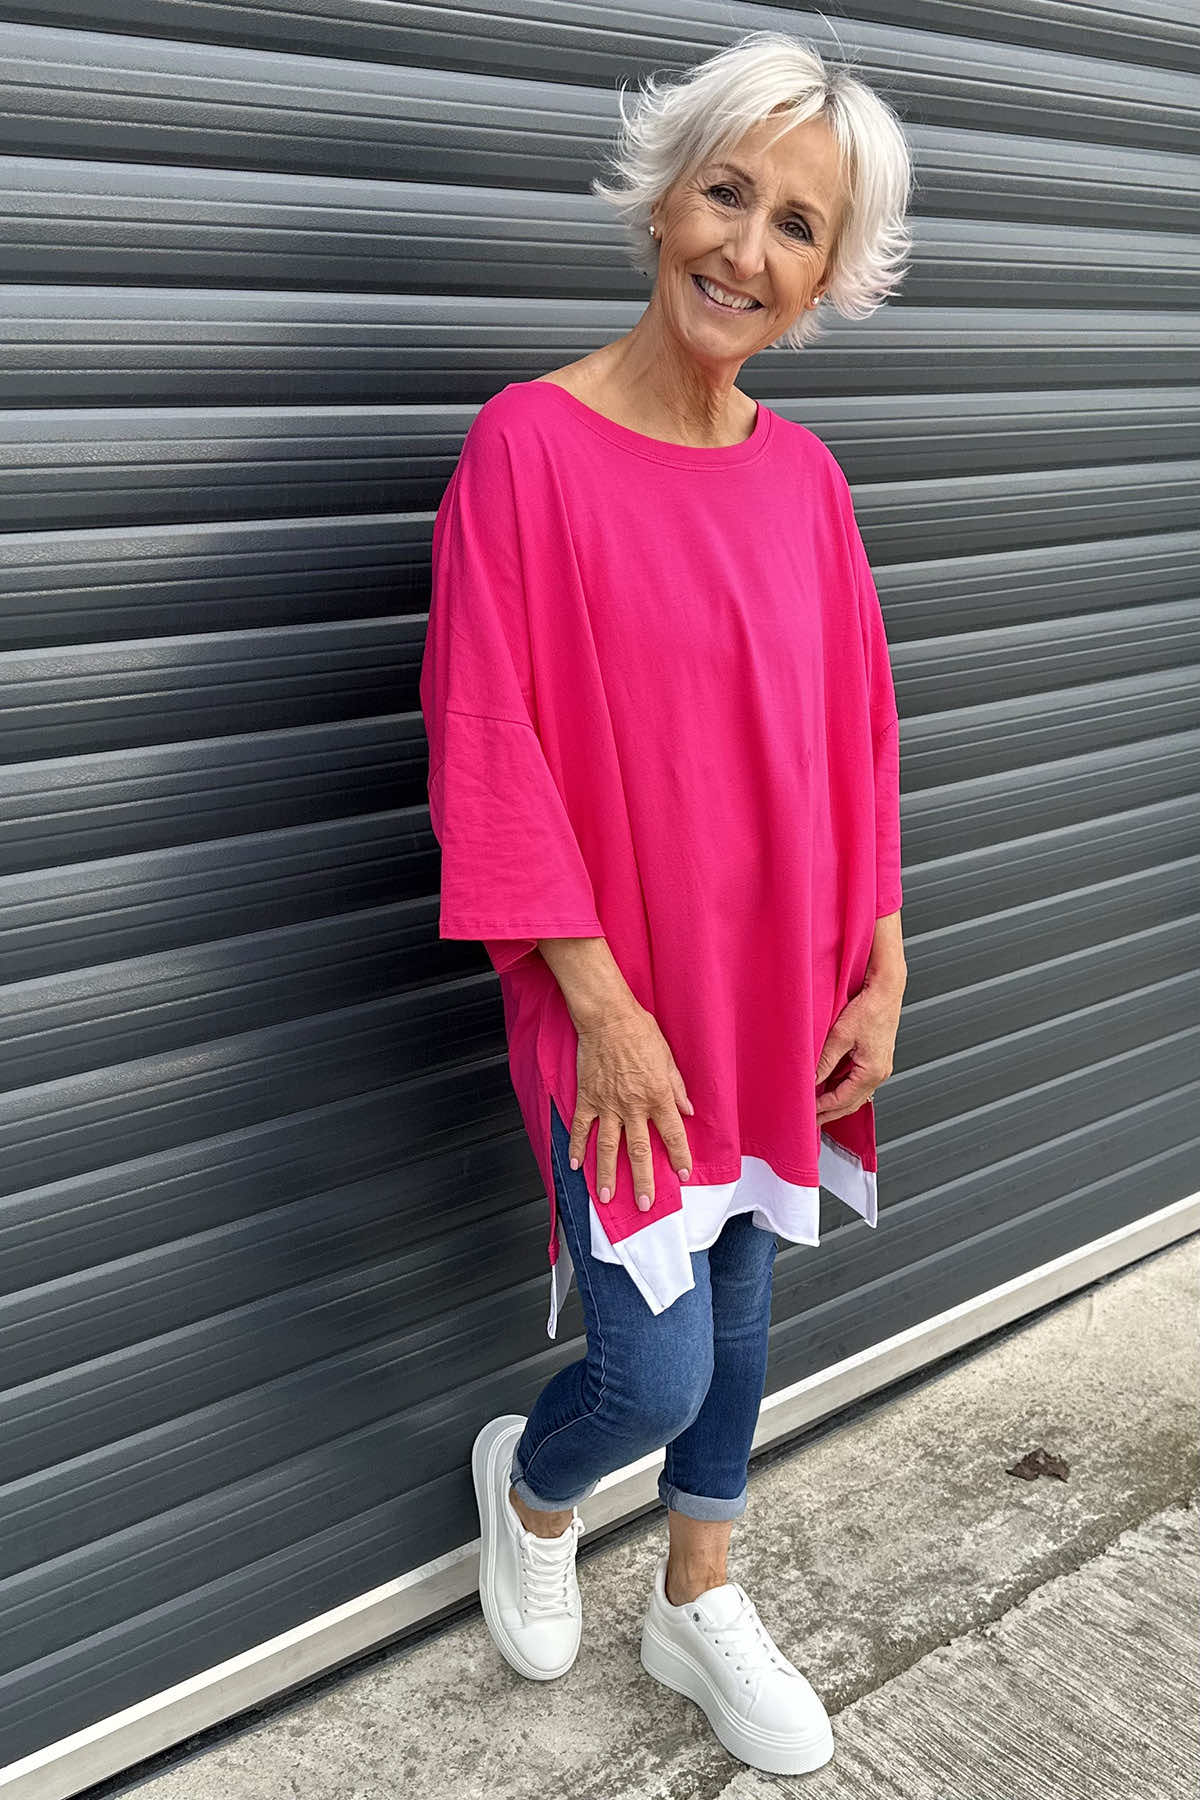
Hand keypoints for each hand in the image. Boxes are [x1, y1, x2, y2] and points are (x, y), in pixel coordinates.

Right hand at [569, 1001, 693, 1210]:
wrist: (607, 1018)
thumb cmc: (639, 1031)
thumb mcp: (667, 1057)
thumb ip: (676, 1087)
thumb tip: (687, 1109)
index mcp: (657, 1095)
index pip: (672, 1133)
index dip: (678, 1156)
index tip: (681, 1174)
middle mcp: (633, 1106)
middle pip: (639, 1150)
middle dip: (643, 1180)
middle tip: (644, 1204)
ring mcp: (608, 1105)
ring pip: (608, 1147)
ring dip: (607, 1174)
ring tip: (605, 1197)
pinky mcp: (587, 1098)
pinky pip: (581, 1128)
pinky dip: (577, 1147)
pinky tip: (575, 1165)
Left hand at [814, 978, 902, 1124]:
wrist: (886, 991)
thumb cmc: (869, 1009)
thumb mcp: (840, 1036)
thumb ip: (825, 1061)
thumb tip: (810, 1080)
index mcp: (872, 1072)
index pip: (843, 1100)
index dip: (823, 1108)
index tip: (806, 1112)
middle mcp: (880, 1074)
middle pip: (851, 1103)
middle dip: (830, 1112)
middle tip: (811, 1121)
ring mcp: (880, 1068)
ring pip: (855, 1094)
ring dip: (836, 1101)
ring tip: (817, 1106)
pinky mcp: (877, 1060)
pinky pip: (858, 1082)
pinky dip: (843, 1088)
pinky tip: (829, 1087)